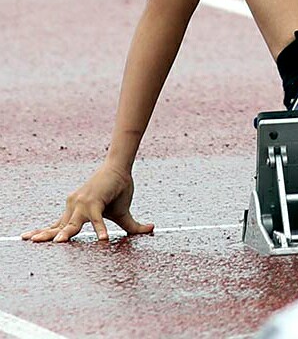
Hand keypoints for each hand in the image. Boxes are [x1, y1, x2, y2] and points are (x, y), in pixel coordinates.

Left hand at [20, 164, 153, 242]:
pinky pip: (97, 218)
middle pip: (59, 225)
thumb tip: (152, 229)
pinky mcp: (96, 201)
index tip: (29, 237)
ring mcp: (84, 204)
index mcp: (76, 211)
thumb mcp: (123, 214)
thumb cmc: (119, 190)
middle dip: (45, 234)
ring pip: (73, 223)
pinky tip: (104, 240)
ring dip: (65, 232)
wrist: (122, 168)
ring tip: (60, 243)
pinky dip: (100, 228)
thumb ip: (132, 227)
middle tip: (30, 240)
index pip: (57, 225)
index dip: (45, 232)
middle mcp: (75, 207)